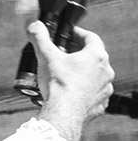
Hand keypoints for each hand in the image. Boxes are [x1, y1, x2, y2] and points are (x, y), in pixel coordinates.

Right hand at [28, 21, 113, 140]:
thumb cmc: (58, 85)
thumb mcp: (45, 57)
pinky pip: (94, 94)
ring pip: (95, 77)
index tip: (69, 35)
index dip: (78, 34)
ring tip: (67, 77)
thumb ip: (39, 37)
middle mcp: (106, 71)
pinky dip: (84, 92)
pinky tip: (72, 95)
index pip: (90, 37)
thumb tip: (33, 25)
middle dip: (79, 55)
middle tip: (65, 56)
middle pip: (94, 57)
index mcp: (96, 55)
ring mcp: (105, 89)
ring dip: (84, 74)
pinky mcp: (101, 105)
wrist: (63, 115)